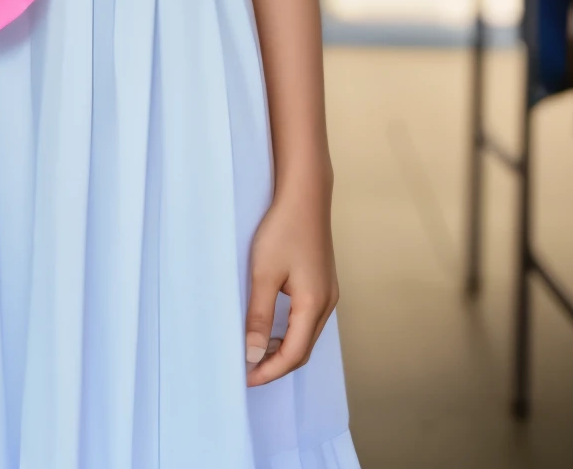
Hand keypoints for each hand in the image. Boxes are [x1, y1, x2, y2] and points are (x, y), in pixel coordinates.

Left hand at [245, 181, 337, 386]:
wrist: (305, 194)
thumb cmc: (284, 229)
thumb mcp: (264, 274)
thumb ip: (259, 316)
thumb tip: (253, 354)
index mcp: (314, 304)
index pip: (294, 355)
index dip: (269, 371)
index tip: (244, 378)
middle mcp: (327, 303)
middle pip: (303, 349)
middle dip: (276, 365)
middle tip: (247, 370)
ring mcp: (328, 293)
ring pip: (306, 335)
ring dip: (284, 350)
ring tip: (255, 353)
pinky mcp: (322, 283)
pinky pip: (308, 320)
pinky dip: (290, 333)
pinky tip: (272, 329)